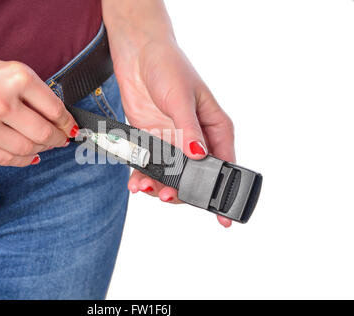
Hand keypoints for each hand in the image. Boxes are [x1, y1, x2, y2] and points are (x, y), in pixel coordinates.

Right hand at [0, 35, 77, 166]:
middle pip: (46, 134)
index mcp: (15, 77)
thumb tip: (56, 117)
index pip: (56, 109)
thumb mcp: (0, 69)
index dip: (68, 122)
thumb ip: (29, 92)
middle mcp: (2, 102)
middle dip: (59, 139)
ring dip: (42, 151)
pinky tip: (28, 155)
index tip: (72, 127)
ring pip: (29, 150)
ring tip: (43, 147)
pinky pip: (8, 160)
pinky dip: (23, 159)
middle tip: (62, 140)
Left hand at [111, 39, 234, 226]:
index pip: (224, 163)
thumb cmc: (168, 66)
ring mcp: (172, 142)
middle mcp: (195, 138)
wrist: (137, 54)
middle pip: (195, 176)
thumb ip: (189, 129)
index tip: (220, 215)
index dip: (223, 189)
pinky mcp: (151, 142)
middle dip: (183, 191)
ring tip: (143, 187)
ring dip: (158, 187)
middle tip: (167, 196)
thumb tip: (198, 156)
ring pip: (171, 176)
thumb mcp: (181, 97)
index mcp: (214, 127)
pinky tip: (136, 182)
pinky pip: (149, 166)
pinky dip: (143, 176)